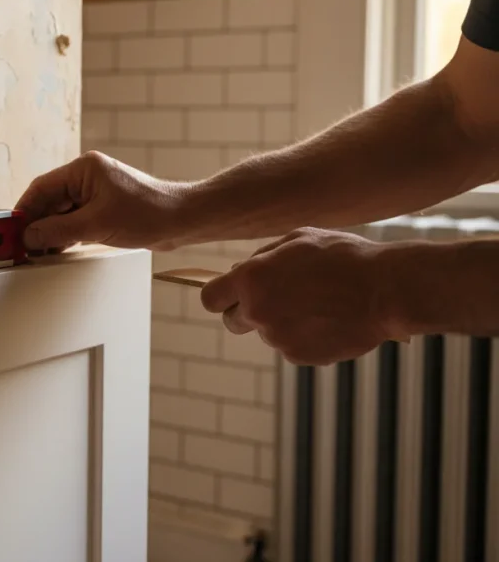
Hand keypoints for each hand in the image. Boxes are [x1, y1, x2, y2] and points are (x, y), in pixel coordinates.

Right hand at [15, 150, 187, 250]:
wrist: (183, 220)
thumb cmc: (149, 213)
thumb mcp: (96, 225)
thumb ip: (59, 231)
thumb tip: (31, 236)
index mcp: (83, 169)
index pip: (41, 188)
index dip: (24, 210)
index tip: (10, 230)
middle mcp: (88, 178)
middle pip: (49, 201)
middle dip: (35, 224)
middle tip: (20, 246)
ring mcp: (96, 194)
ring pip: (61, 213)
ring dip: (49, 232)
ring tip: (37, 252)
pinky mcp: (104, 209)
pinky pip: (75, 221)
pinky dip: (64, 235)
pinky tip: (57, 250)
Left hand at [199, 228, 404, 364]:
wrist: (387, 290)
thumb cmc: (343, 257)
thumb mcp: (296, 240)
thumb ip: (261, 258)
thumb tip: (239, 272)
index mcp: (251, 280)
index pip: (210, 298)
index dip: (220, 295)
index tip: (233, 293)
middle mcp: (258, 312)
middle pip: (232, 321)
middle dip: (246, 311)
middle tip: (276, 298)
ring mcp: (278, 338)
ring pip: (266, 332)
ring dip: (281, 321)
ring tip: (317, 303)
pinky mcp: (299, 356)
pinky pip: (290, 346)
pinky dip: (302, 336)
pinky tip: (327, 319)